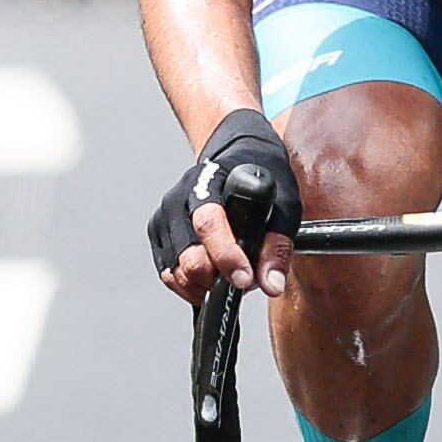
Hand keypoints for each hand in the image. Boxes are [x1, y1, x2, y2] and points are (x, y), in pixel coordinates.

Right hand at [148, 106, 299, 300]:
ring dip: (203, 285)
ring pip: (175, 271)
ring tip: (227, 276)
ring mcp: (164, 217)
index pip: (208, 223)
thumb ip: (277, 246)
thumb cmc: (259, 177)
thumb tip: (272, 284)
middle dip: (216, 278)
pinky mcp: (158, 234)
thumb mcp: (283, 204)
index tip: (244, 278)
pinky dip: (189, 285)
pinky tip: (210, 278)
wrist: (239, 156)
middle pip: (188, 256)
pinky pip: (168, 273)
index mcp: (208, 182)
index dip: (226, 256)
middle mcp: (179, 198)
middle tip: (241, 278)